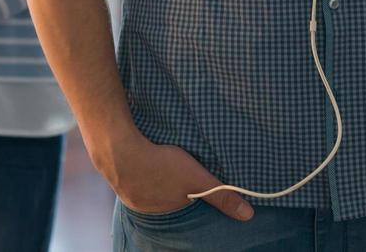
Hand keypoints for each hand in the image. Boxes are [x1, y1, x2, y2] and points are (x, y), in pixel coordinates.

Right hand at [104, 134, 252, 221]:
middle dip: (172, 184)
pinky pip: (133, 174)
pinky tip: (143, 155)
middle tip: (177, 167)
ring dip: (155, 174)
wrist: (119, 150)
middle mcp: (146, 207)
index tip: (192, 178)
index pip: (184, 203)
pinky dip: (139, 167)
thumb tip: (248, 216)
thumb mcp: (198, 180)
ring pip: (148, 184)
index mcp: (166, 210)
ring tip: (161, 160)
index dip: (190, 191)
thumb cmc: (161, 165)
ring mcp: (128, 193)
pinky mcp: (117, 176)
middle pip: (165, 195)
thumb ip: (222, 196)